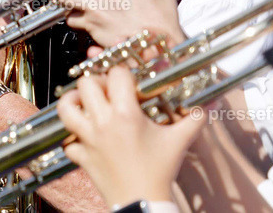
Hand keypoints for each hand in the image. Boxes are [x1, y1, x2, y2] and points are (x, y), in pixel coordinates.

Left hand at [58, 66, 204, 208]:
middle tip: (106, 90)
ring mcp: (87, 138)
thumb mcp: (179, 141)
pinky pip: (66, 139)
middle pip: (85, 83)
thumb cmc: (160, 172)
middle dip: (96, 82)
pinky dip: (72, 136)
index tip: (129, 81)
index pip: (116, 75)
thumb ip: (194, 118)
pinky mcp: (80, 154)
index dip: (123, 73)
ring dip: (73, 102)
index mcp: (126, 114)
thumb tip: (206, 105)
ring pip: (65, 108)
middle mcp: (102, 122)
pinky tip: (84, 135)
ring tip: (85, 103)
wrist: (144, 202)